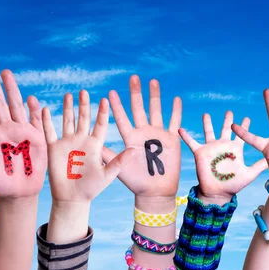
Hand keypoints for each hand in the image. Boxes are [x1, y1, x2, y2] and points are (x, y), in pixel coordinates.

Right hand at [43, 90, 135, 202]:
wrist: (73, 198)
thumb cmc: (92, 188)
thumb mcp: (108, 174)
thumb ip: (119, 161)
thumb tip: (136, 150)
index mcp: (95, 145)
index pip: (99, 124)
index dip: (101, 113)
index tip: (104, 99)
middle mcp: (82, 140)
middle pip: (83, 118)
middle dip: (83, 105)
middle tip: (83, 91)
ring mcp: (68, 143)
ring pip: (68, 121)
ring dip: (68, 108)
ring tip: (69, 95)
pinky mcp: (54, 148)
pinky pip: (50, 132)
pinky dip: (47, 121)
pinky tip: (46, 109)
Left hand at [103, 75, 181, 197]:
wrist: (155, 192)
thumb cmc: (135, 182)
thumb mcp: (118, 169)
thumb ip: (108, 156)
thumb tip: (92, 146)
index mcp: (130, 138)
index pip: (122, 118)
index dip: (116, 106)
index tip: (110, 93)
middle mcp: (143, 132)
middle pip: (139, 108)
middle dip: (136, 93)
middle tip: (133, 77)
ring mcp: (157, 134)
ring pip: (156, 110)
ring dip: (154, 96)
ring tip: (152, 81)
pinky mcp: (171, 139)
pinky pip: (174, 122)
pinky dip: (176, 111)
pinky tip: (176, 99)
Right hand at [179, 111, 267, 204]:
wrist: (218, 193)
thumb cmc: (234, 185)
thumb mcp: (250, 174)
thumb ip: (260, 165)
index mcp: (235, 149)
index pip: (241, 134)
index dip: (244, 126)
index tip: (247, 117)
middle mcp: (223, 146)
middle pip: (225, 129)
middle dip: (227, 120)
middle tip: (229, 111)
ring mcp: (211, 149)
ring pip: (209, 132)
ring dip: (207, 123)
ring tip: (206, 114)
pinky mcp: (200, 153)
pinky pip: (192, 142)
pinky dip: (186, 136)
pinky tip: (180, 129)